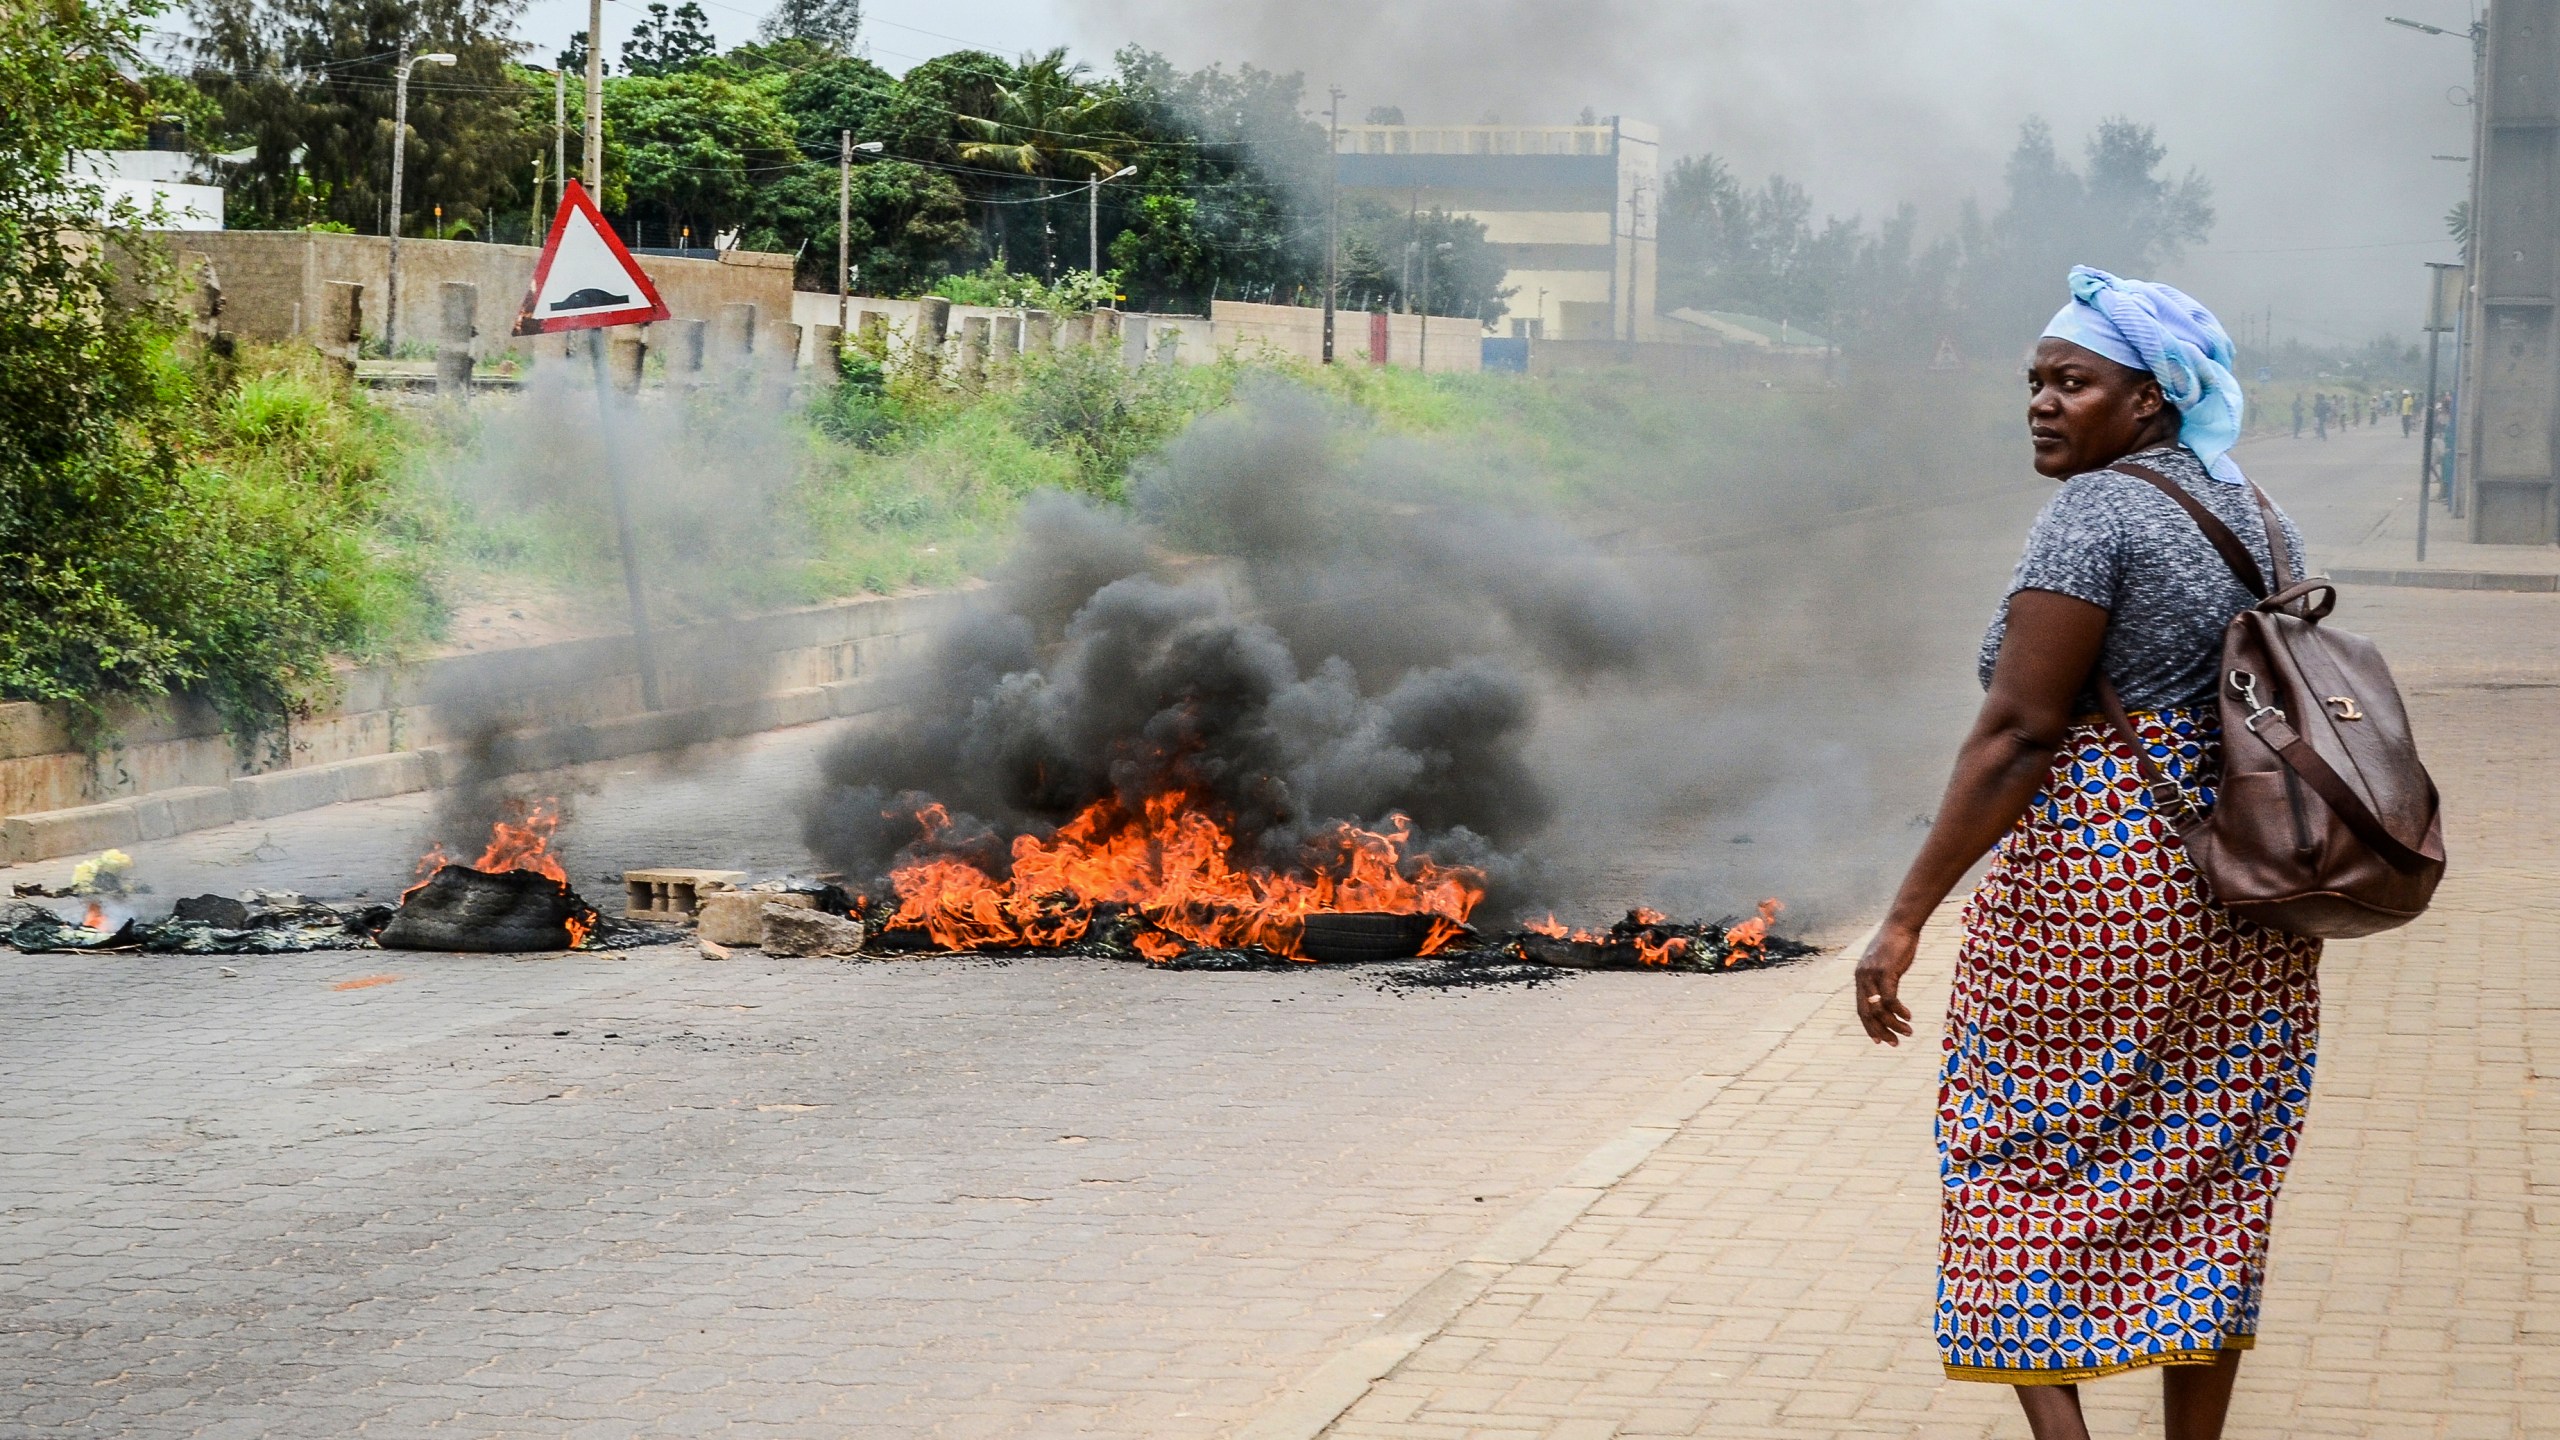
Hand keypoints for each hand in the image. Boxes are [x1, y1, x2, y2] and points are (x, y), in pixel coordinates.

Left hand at [1852, 924, 1917, 1046]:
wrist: (1901, 924)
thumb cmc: (1896, 943)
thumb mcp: (1884, 963)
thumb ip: (1883, 978)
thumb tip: (1888, 993)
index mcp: (1860, 977)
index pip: (1861, 1008)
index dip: (1869, 1026)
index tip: (1879, 1039)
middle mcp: (1862, 978)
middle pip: (1867, 1013)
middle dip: (1880, 1031)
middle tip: (1894, 1043)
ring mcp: (1872, 975)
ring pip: (1879, 1009)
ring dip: (1893, 1024)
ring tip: (1907, 1032)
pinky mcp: (1885, 972)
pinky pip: (1890, 999)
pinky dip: (1899, 1011)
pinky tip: (1908, 1016)